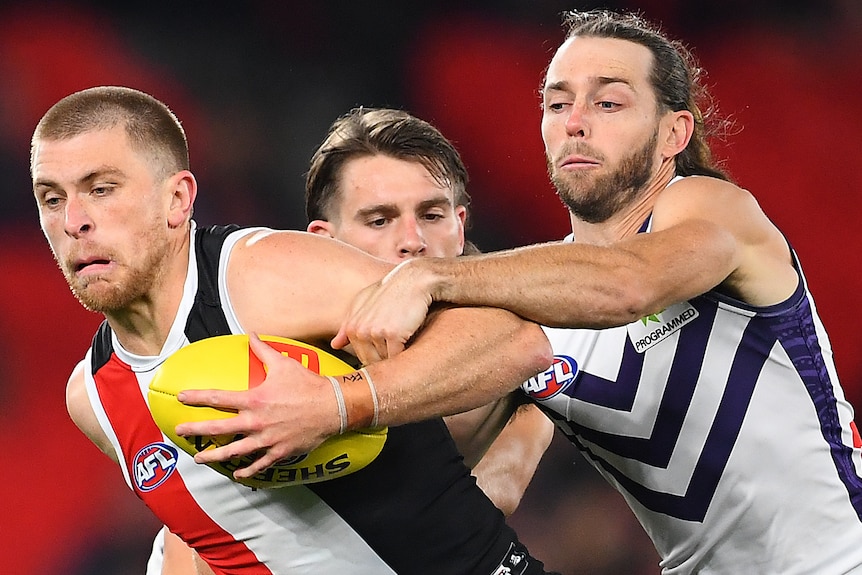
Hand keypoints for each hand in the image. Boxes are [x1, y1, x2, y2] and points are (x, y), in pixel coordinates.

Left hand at [174, 333, 339, 478]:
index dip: (197, 397)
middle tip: (180, 431)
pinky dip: (247, 470)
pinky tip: (237, 473)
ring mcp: (267, 440)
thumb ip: (263, 351)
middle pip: (219, 429)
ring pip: (234, 452)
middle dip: (196, 430)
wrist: (332, 406)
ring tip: (199, 458)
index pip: (218, 398)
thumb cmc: (308, 384)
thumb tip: (251, 334)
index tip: (182, 397)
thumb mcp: (283, 363)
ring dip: (214, 456)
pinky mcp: (279, 452)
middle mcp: (256, 422)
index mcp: (255, 399)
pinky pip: (259, 464)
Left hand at [331, 260, 433, 361]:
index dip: (376, 356)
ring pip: (386, 359)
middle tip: (397, 344)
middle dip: (385, 357)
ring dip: (396, 354)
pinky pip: (397, 355)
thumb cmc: (391, 289)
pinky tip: (410, 339)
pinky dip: (406, 352)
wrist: (414, 279)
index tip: (385, 349)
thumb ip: (348, 324)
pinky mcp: (393, 334)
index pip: (361, 356)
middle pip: (372, 360)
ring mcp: (375, 332)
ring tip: (404, 337)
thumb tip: (335, 344)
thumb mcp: (364, 302)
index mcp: (352, 326)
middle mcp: (360, 330)